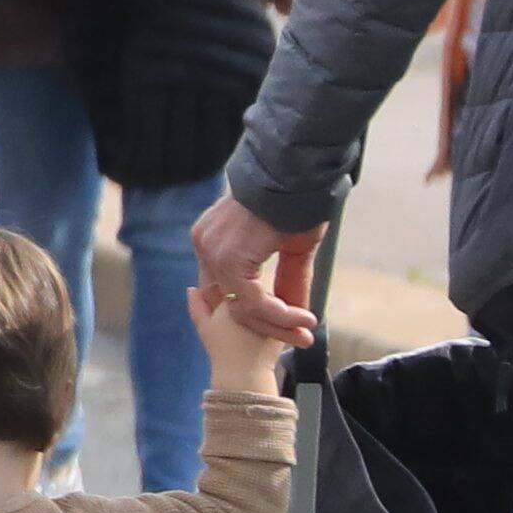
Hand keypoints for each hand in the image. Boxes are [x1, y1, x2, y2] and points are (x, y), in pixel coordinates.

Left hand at [192, 194, 324, 355]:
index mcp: (212, 239)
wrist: (297, 175)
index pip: (225, 288)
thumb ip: (288, 279)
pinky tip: (302, 317)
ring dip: (276, 325)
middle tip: (299, 338)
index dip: (256, 311)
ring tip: (306, 330)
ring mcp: (213, 253)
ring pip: (239, 308)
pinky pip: (252, 301)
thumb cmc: (297, 202)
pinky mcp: (229, 259)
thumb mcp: (291, 247)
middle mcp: (205, 246)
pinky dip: (278, 315)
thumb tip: (298, 311)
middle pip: (227, 304)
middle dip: (264, 325)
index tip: (289, 325)